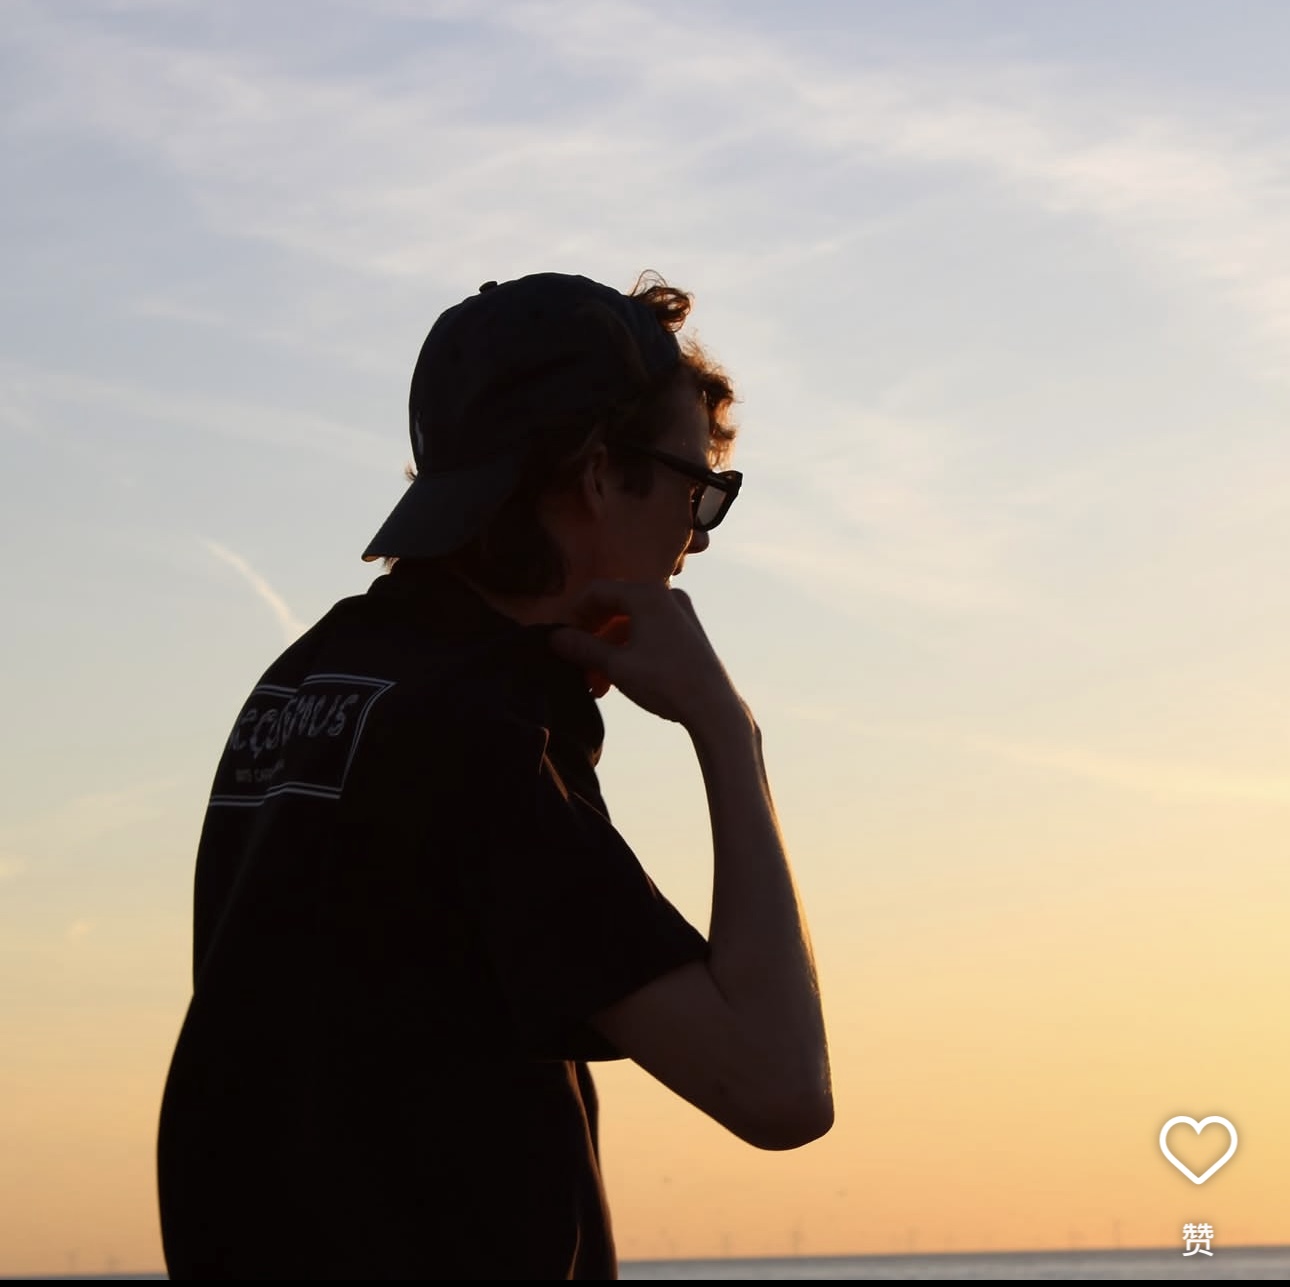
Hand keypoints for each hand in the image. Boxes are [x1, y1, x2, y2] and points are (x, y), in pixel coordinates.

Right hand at [549, 580, 743, 728]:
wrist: (714, 708)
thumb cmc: (665, 682)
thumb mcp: (616, 665)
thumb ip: (582, 648)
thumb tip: (554, 637)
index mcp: (648, 594)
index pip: (597, 592)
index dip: (574, 614)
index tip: (561, 638)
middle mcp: (667, 596)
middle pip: (614, 609)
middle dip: (592, 639)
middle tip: (576, 664)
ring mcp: (680, 614)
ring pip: (631, 626)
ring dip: (609, 652)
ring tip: (595, 685)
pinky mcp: (688, 633)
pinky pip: (649, 634)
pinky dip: (630, 653)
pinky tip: (616, 682)